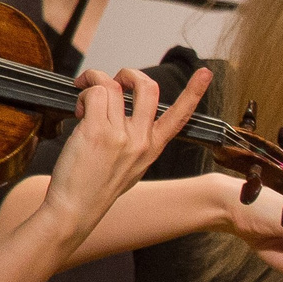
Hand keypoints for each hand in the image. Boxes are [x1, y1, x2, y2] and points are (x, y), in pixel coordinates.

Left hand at [36, 66, 208, 239]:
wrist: (76, 209)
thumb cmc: (96, 189)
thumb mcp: (130, 167)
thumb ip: (135, 141)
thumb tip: (121, 112)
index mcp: (153, 148)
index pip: (180, 115)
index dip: (195, 91)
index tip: (206, 73)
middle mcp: (141, 140)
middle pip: (148, 88)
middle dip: (129, 74)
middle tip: (113, 80)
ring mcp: (121, 135)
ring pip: (113, 86)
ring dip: (94, 81)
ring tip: (83, 94)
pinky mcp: (97, 132)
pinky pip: (94, 95)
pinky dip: (83, 93)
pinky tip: (78, 110)